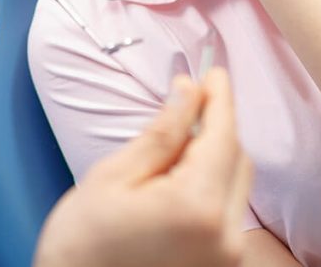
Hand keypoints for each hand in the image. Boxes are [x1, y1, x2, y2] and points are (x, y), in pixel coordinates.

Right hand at [35, 69, 252, 266]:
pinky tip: (176, 181)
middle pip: (238, 159)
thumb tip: (189, 90)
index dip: (220, 99)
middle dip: (216, 126)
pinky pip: (228, 211)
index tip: (215, 71)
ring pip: (237, 184)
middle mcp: (225, 236)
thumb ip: (162, 132)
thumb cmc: (83, 241)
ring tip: (171, 149)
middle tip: (186, 102)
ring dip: (214, 156)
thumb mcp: (115, 175)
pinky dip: (211, 185)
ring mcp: (227, 257)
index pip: (223, 136)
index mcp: (197, 207)